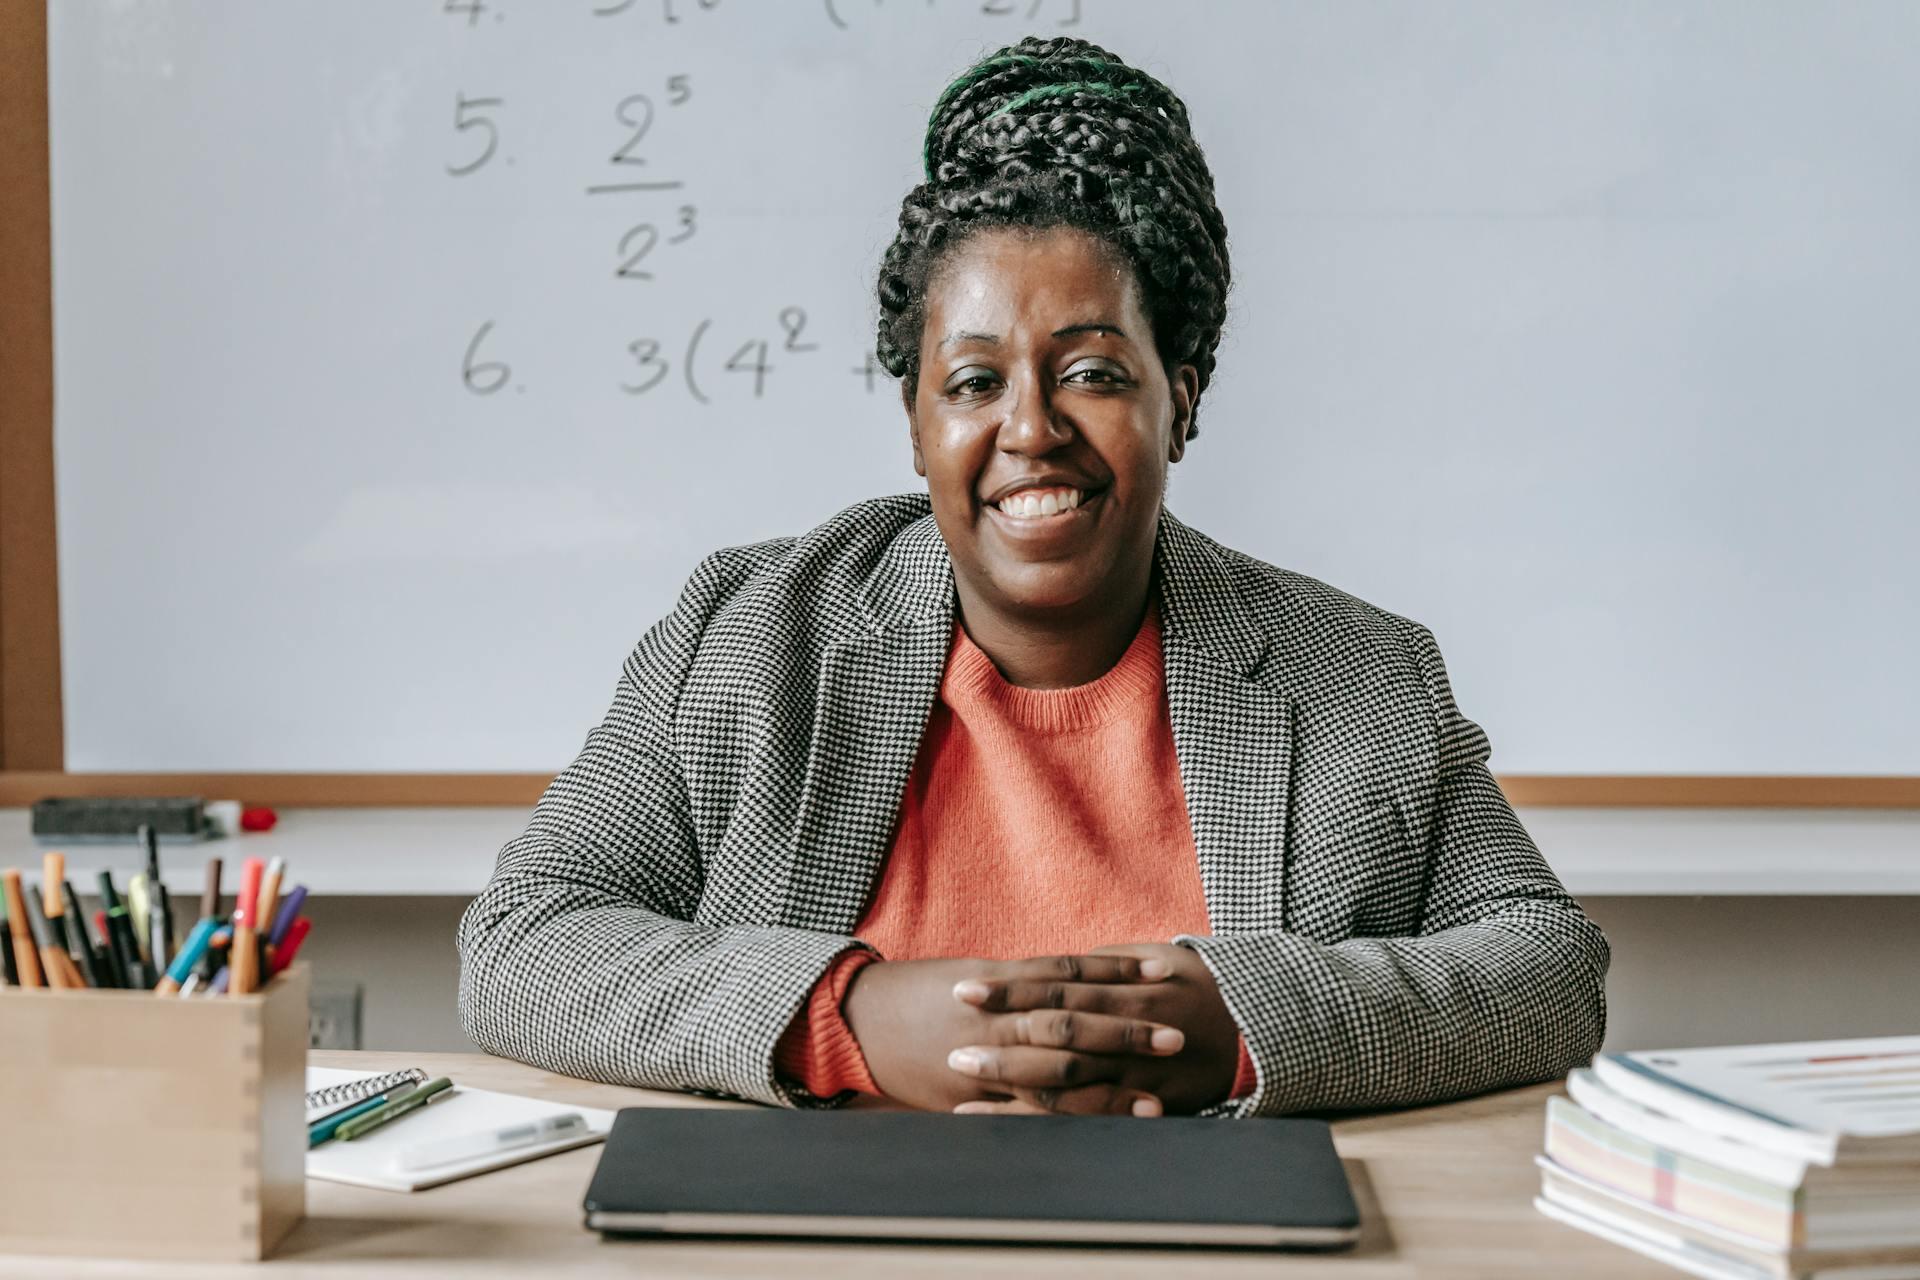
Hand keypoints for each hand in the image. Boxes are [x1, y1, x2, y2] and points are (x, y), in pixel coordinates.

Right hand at [841, 953, 1185, 1113]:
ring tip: (1156, 1100)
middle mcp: (998, 1017)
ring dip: (1109, 1090)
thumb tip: (1065, 982)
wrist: (857, 1017)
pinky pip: (1025, 1110)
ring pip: (1057, 1075)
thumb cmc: (914, 993)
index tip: (1163, 970)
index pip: (1070, 972)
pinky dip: (1065, 1118)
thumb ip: (1018, 982)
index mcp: (1000, 978)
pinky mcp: (970, 1095)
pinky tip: (1099, 1125)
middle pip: (1074, 1025)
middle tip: (1176, 1036)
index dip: (1117, 972)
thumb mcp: (969, 976)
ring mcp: (984, 1058)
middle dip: (1126, 1034)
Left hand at [943, 943, 1239, 1116]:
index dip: (1010, 988)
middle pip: (1056, 1032)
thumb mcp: (1164, 958)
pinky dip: (1053, 1118)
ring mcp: (1138, 1069)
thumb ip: (1113, 962)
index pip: (1056, 986)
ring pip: (1070, 1078)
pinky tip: (1017, 1120)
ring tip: (967, 1081)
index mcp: (1127, 987)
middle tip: (953, 1041)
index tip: (965, 987)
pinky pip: (1096, 1113)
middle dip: (1003, 1037)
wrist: (1262, 1030)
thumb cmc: (1204, 988)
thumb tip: (1070, 961)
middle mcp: (1128, 1026)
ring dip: (1016, 1080)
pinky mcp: (1149, 1101)